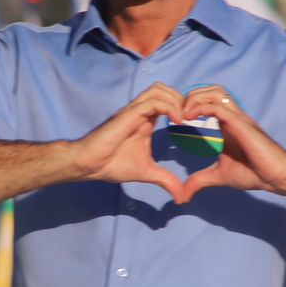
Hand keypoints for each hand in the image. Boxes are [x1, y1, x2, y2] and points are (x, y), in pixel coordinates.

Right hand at [70, 84, 188, 201]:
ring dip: (176, 101)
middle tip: (193, 118)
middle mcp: (140, 112)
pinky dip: (169, 107)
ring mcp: (134, 111)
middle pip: (165, 90)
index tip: (195, 124)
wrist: (90, 165)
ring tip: (186, 119)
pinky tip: (177, 122)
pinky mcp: (129, 114)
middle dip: (183, 99)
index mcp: (146, 120)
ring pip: (159, 90)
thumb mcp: (147, 172)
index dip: (183, 107)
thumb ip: (165, 180)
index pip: (167, 100)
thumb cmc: (112, 165)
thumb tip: (181, 196)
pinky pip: (152, 102)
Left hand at [177, 86, 285, 201]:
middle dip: (191, 96)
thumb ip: (200, 181)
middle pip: (211, 91)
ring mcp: (237, 118)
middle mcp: (232, 117)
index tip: (175, 120)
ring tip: (182, 113)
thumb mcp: (219, 176)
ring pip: (215, 92)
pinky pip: (218, 106)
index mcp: (227, 126)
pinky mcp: (240, 123)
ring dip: (195, 98)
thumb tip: (183, 195)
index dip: (190, 106)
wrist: (276, 176)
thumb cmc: (254, 173)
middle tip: (177, 113)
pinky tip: (188, 119)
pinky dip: (200, 108)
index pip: (208, 102)